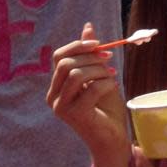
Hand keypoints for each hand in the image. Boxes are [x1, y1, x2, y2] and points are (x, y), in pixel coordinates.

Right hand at [47, 22, 128, 160]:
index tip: (99, 45)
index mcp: (56, 86)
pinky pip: (91, 89)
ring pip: (76, 74)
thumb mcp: (98, 76)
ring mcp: (62, 108)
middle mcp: (53, 97)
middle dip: (91, 57)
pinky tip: (113, 86)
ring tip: (112, 75)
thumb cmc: (105, 109)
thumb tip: (87, 27)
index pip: (58, 57)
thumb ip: (90, 55)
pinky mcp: (75, 115)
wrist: (112, 139)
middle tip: (109, 59)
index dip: (78, 46)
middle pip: (66, 63)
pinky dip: (105, 83)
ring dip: (99, 70)